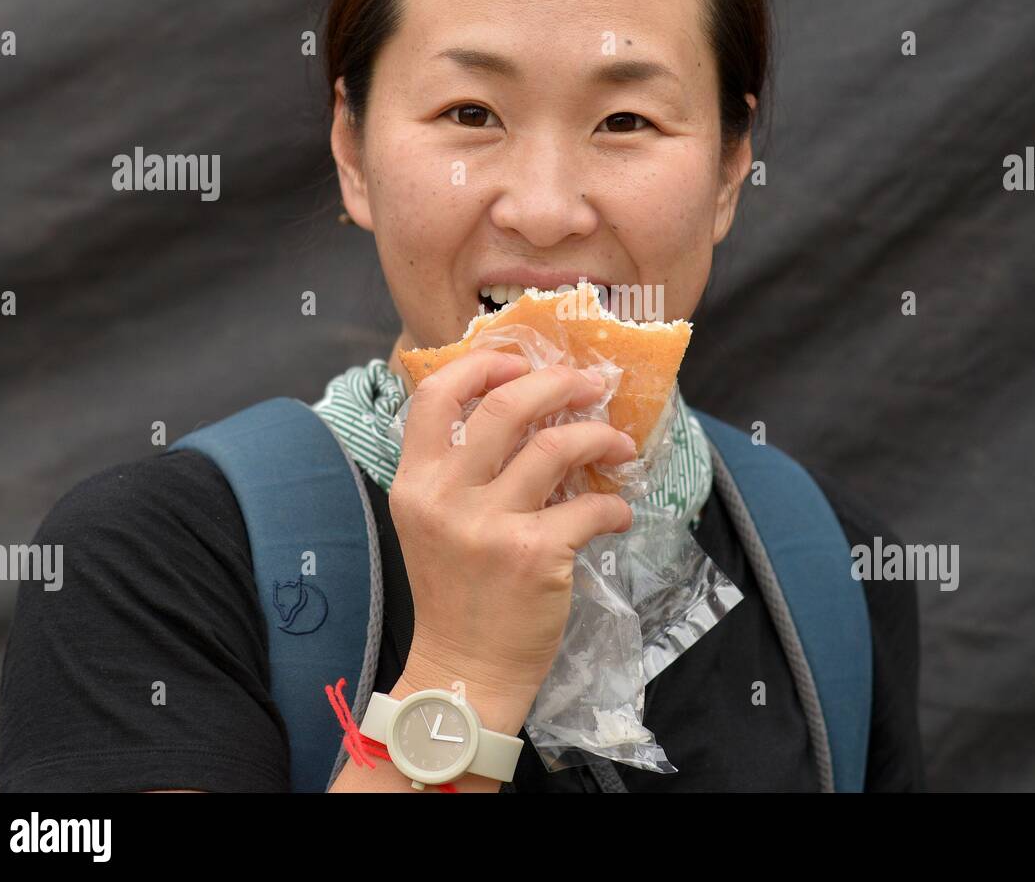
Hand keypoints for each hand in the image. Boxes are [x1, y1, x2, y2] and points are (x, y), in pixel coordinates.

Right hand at [387, 349, 636, 725]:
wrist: (463, 670)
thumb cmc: (456, 591)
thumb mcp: (434, 521)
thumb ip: (459, 469)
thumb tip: (524, 409)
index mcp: (416, 482)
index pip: (438, 395)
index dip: (485, 366)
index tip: (522, 364)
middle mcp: (446, 496)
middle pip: (507, 406)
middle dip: (559, 383)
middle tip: (591, 385)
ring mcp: (490, 526)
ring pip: (557, 446)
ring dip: (600, 436)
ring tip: (618, 444)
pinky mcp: (534, 556)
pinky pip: (591, 507)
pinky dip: (614, 505)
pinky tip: (616, 515)